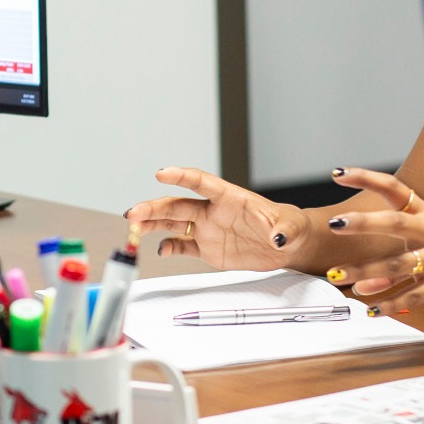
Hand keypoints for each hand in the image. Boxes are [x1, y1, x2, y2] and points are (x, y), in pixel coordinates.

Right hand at [125, 166, 308, 266]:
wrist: (286, 245)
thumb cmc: (287, 228)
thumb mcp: (290, 228)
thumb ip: (282, 230)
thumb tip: (277, 237)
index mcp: (230, 198)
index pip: (201, 182)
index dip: (181, 177)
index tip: (162, 173)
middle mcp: (213, 211)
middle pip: (178, 205)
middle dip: (154, 208)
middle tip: (134, 213)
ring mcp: (207, 228)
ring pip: (173, 222)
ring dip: (152, 224)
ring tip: (134, 228)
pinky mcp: (207, 247)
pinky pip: (182, 245)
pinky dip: (168, 246)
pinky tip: (158, 249)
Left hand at [322, 169, 423, 302]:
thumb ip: (396, 264)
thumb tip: (363, 283)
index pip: (395, 189)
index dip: (367, 178)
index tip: (339, 173)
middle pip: (395, 222)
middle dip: (364, 223)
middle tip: (335, 224)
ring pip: (398, 264)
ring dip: (365, 272)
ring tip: (339, 277)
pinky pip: (414, 295)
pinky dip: (392, 305)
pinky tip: (373, 311)